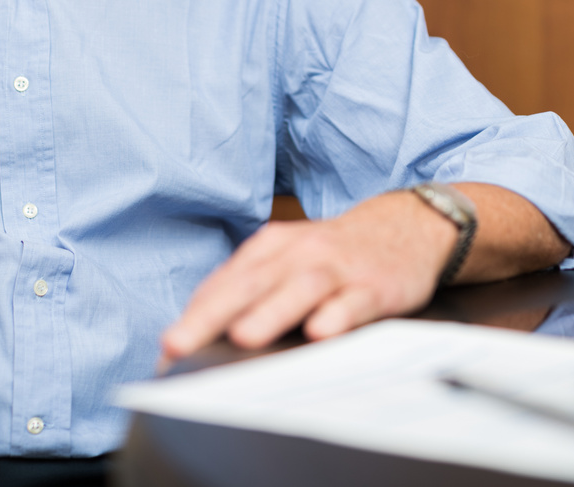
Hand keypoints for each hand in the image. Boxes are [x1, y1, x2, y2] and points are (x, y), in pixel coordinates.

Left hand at [160, 191, 457, 361]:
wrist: (407, 225)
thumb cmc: (336, 255)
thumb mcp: (289, 260)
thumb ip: (249, 292)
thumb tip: (198, 333)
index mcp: (272, 248)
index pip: (225, 282)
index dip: (194, 315)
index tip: (167, 349)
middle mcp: (300, 253)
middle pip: (252, 283)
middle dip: (212, 315)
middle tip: (179, 344)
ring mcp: (339, 268)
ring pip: (301, 287)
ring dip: (271, 311)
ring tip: (243, 337)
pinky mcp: (375, 286)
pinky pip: (355, 301)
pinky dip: (338, 315)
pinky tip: (321, 332)